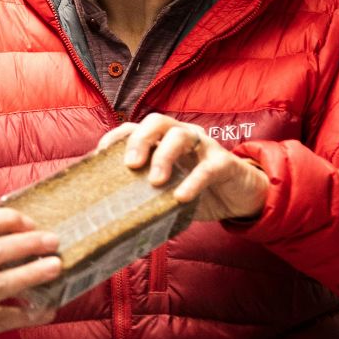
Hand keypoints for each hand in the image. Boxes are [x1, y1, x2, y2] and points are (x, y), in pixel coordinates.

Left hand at [98, 114, 268, 222]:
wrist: (239, 197)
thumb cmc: (196, 191)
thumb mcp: (166, 191)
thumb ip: (144, 194)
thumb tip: (111, 216)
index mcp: (162, 141)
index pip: (133, 128)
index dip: (115, 137)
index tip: (100, 154)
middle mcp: (181, 136)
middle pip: (156, 122)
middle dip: (140, 140)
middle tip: (131, 165)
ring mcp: (203, 146)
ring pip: (180, 136)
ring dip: (164, 156)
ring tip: (155, 181)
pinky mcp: (223, 162)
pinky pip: (207, 167)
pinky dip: (193, 181)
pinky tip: (182, 197)